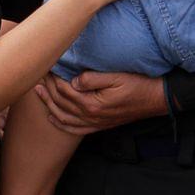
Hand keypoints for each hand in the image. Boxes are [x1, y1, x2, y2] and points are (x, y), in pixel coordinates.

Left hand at [33, 72, 167, 134]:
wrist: (155, 99)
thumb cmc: (138, 85)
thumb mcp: (116, 77)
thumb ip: (92, 79)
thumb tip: (73, 80)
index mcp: (92, 104)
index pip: (64, 90)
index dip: (54, 77)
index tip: (47, 65)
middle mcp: (90, 117)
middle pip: (60, 102)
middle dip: (48, 88)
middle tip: (40, 74)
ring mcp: (94, 123)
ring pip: (63, 117)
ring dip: (48, 104)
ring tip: (39, 91)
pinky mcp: (99, 126)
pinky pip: (74, 129)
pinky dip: (60, 124)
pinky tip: (52, 117)